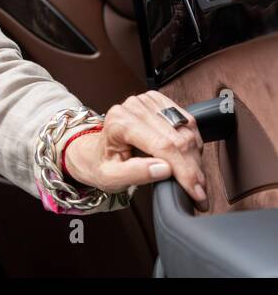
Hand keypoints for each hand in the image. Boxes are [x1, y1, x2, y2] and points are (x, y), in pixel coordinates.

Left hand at [63, 90, 207, 207]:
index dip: (184, 170)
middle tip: (200, 191)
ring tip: (194, 179)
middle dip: (193, 169)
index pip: (163, 146)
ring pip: (187, 130)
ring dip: (195, 158)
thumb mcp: (110, 178)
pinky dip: (193, 143)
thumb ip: (135, 174)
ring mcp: (148, 102)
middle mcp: (134, 107)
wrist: (95, 151)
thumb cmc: (101, 164)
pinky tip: (189, 159)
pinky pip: (188, 122)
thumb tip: (163, 169)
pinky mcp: (160, 102)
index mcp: (120, 122)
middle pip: (178, 139)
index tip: (196, 191)